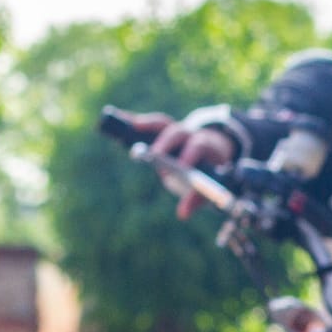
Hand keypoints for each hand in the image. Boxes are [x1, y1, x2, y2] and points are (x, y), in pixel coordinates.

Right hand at [117, 110, 235, 219]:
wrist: (213, 156)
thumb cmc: (211, 175)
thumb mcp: (208, 187)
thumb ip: (197, 199)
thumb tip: (182, 214)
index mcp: (207, 147)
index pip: (199, 146)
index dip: (189, 155)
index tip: (181, 166)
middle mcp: (192, 134)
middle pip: (178, 132)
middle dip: (165, 142)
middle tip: (152, 153)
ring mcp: (177, 129)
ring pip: (161, 124)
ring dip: (145, 125)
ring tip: (128, 127)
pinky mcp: (164, 130)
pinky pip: (148, 124)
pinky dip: (133, 120)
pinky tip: (118, 117)